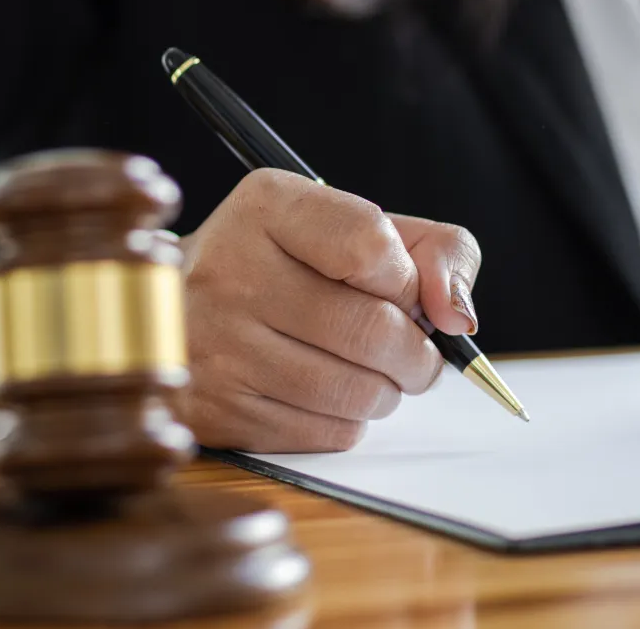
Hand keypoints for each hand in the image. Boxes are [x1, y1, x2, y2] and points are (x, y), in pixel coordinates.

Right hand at [177, 169, 481, 450]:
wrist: (182, 310)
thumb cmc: (294, 267)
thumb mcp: (360, 229)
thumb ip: (436, 251)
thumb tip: (458, 316)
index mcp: (268, 207)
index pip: (370, 243)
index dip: (408, 278)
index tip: (406, 290)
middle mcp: (230, 270)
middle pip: (372, 329)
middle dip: (418, 353)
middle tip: (417, 354)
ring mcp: (215, 345)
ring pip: (355, 390)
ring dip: (389, 391)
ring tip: (376, 373)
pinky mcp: (215, 410)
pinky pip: (324, 432)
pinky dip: (350, 421)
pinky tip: (331, 395)